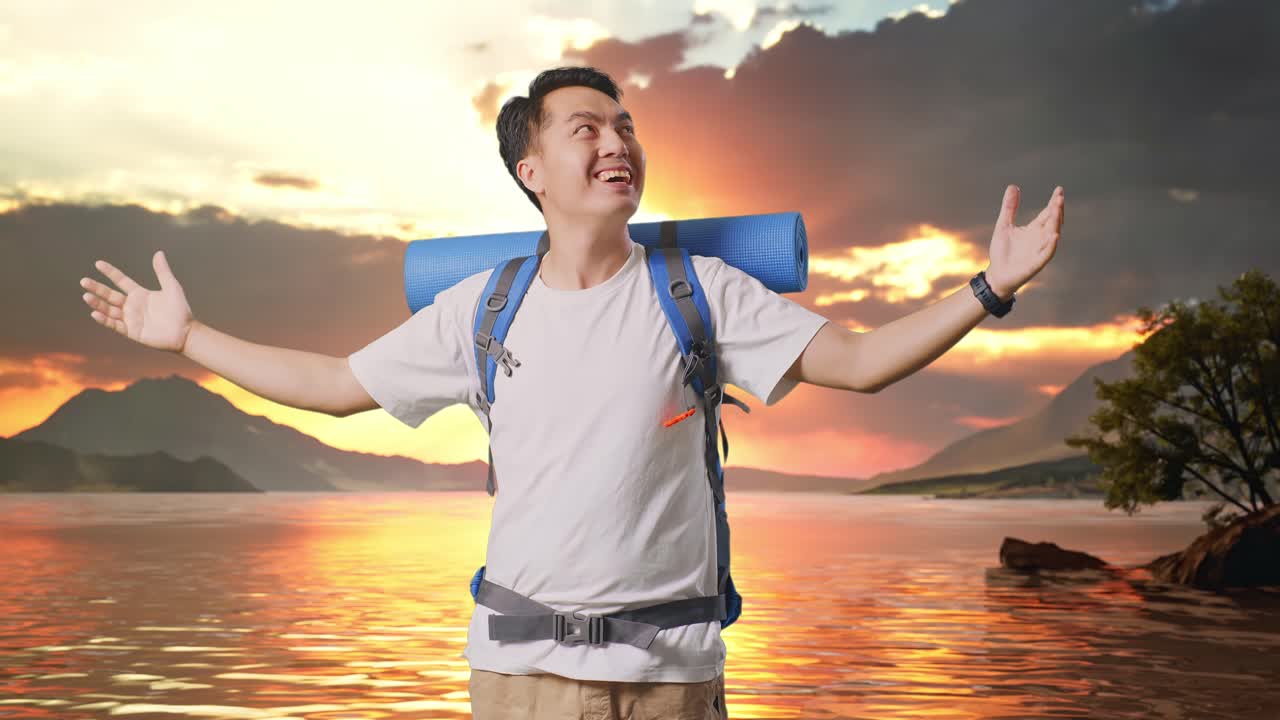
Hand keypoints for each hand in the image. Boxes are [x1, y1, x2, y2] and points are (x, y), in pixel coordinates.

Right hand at [80, 250, 196, 353]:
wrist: (186, 332)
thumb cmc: (181, 310)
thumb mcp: (171, 287)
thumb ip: (163, 271)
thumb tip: (158, 252)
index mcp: (140, 294)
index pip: (121, 281)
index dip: (110, 272)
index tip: (98, 263)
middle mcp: (132, 305)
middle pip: (110, 295)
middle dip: (97, 288)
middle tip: (84, 281)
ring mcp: (131, 319)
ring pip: (109, 310)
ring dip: (97, 304)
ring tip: (86, 296)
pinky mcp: (132, 331)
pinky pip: (115, 325)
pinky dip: (105, 320)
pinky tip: (95, 313)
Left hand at [985, 185, 1063, 299]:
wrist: (997, 274)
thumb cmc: (1002, 251)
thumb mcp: (1004, 225)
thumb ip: (1009, 207)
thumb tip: (1013, 186)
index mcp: (1034, 229)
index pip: (1047, 213)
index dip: (1053, 202)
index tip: (1059, 190)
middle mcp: (1040, 238)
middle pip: (1052, 222)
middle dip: (1056, 210)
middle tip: (1059, 197)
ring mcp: (1039, 251)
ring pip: (1051, 235)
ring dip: (1055, 224)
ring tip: (1057, 210)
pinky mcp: (1036, 263)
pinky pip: (1046, 254)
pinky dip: (1051, 245)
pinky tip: (1054, 236)